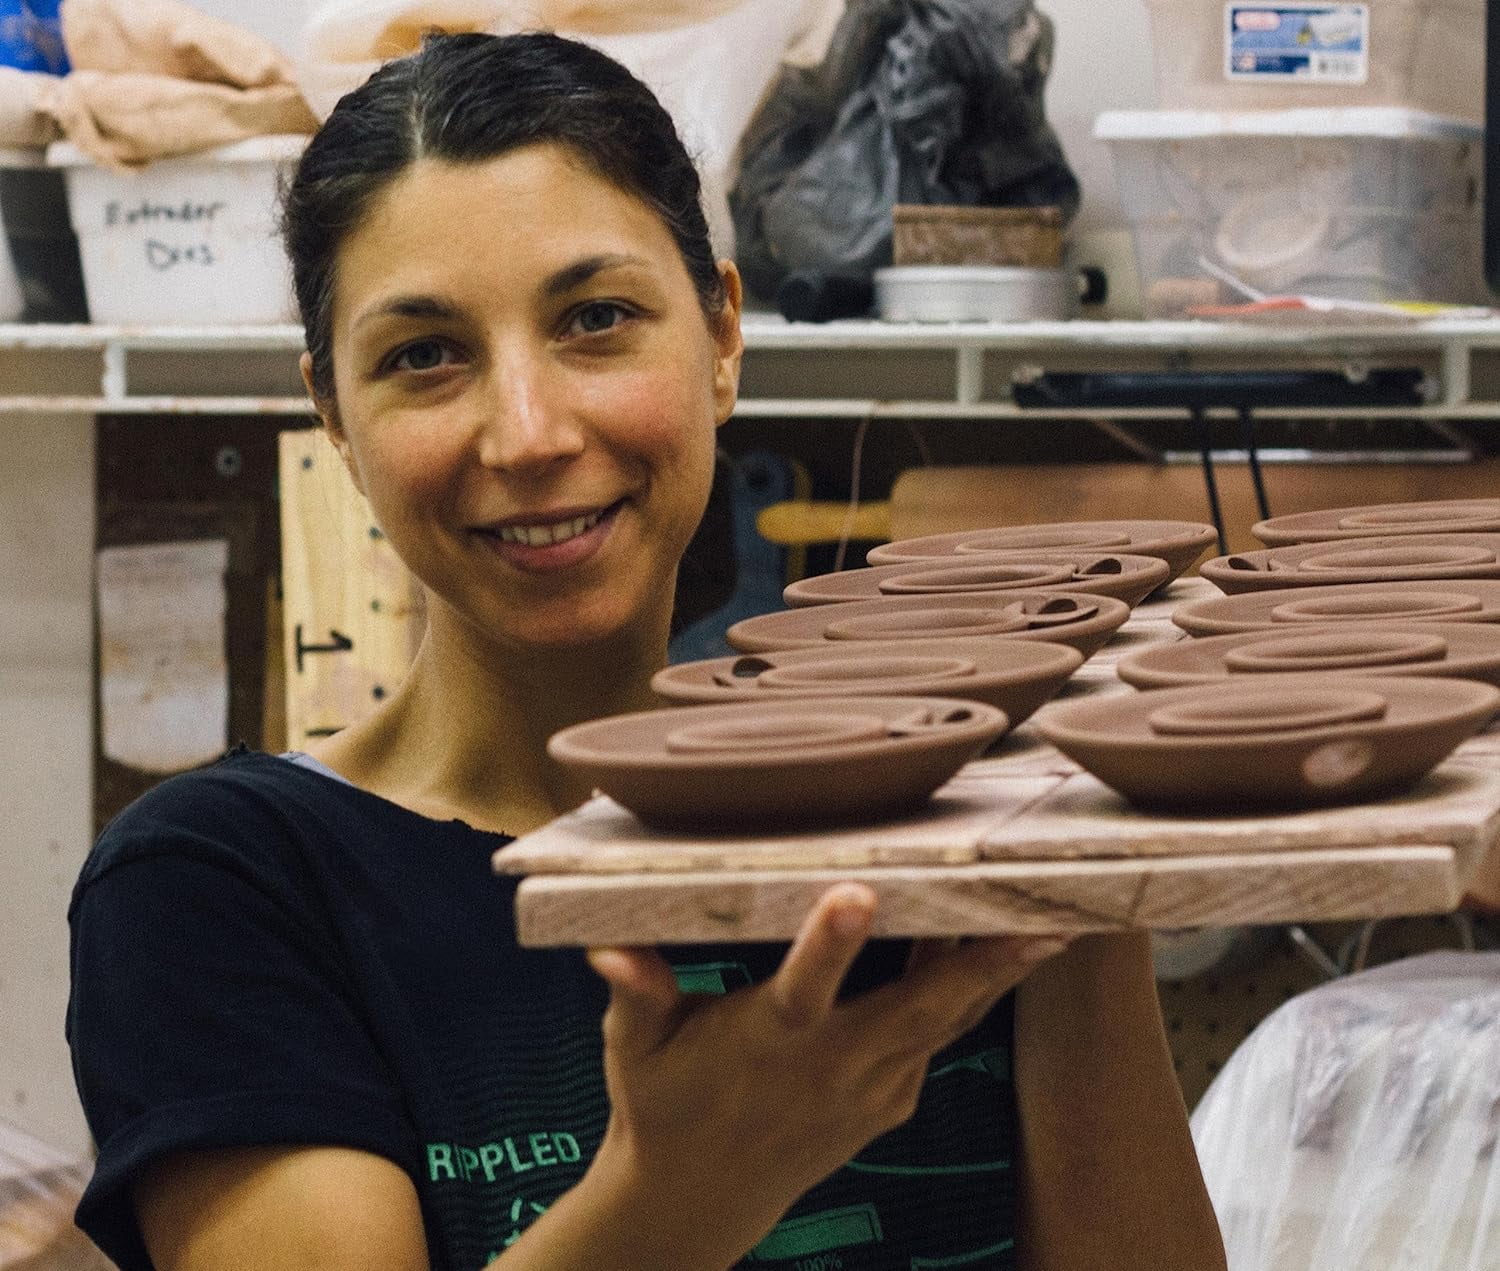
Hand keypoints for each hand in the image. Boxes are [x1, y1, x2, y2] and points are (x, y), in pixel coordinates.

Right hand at [583, 885, 1068, 1268]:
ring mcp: (867, 1091)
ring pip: (943, 1024)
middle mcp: (827, 1067)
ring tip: (1051, 927)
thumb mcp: (632, 1048)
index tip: (857, 895)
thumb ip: (633, 992)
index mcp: (765, 1042)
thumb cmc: (660, 1107)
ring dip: (994, 977)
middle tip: (1037, 917)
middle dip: (977, 963)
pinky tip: (997, 953)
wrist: (695, 1203)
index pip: (802, 989)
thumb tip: (609, 943)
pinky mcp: (887, 1103)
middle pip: (915, 1008)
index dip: (830, 945)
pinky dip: (969, 998)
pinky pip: (938, 1042)